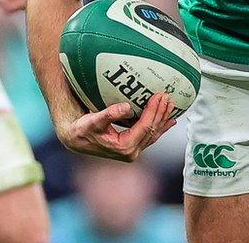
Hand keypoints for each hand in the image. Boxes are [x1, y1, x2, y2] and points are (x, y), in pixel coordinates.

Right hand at [56, 93, 176, 161]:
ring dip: (163, 119)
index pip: (145, 127)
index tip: (159, 96)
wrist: (76, 140)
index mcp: (124, 147)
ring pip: (153, 134)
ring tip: (172, 105)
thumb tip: (126, 107)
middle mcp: (131, 152)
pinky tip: (169, 120)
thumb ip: (109, 115)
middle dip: (161, 113)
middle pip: (152, 130)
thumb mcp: (93, 121)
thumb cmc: (82, 129)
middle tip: (168, 96)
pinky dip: (159, 127)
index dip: (154, 111)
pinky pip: (149, 136)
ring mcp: (133, 150)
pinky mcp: (132, 147)